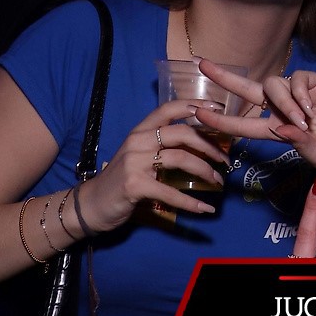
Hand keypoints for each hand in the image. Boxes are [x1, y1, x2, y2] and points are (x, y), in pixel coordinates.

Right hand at [79, 98, 228, 229]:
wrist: (91, 204)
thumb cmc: (120, 179)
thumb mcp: (138, 155)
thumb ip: (161, 146)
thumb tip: (200, 145)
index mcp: (140, 130)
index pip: (169, 108)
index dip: (195, 105)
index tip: (218, 108)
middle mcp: (138, 140)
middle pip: (182, 133)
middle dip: (209, 146)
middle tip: (225, 160)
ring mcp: (135, 162)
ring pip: (180, 158)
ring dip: (205, 171)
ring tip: (218, 182)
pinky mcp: (134, 185)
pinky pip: (170, 192)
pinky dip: (190, 203)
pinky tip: (205, 209)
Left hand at [199, 59, 315, 170]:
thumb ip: (299, 144)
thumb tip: (279, 127)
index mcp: (279, 130)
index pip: (243, 122)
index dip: (220, 118)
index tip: (197, 112)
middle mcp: (284, 109)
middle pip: (249, 89)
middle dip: (225, 78)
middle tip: (202, 65)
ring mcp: (299, 94)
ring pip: (273, 86)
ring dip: (283, 103)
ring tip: (304, 120)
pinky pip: (297, 81)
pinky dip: (300, 95)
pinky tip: (313, 109)